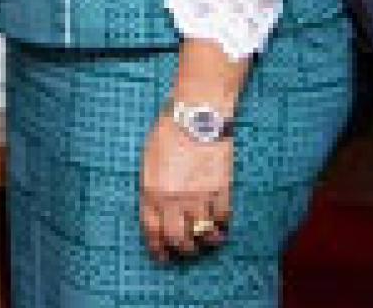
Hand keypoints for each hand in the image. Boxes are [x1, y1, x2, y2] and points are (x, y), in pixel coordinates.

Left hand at [139, 112, 233, 262]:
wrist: (197, 116)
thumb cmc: (168, 132)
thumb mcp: (148, 161)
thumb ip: (150, 187)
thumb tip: (153, 209)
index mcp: (152, 192)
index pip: (152, 231)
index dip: (158, 248)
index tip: (162, 256)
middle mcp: (174, 200)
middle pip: (179, 239)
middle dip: (182, 249)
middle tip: (186, 250)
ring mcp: (199, 197)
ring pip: (203, 235)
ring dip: (204, 241)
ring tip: (206, 240)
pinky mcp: (221, 192)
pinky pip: (223, 220)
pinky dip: (222, 227)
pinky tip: (221, 227)